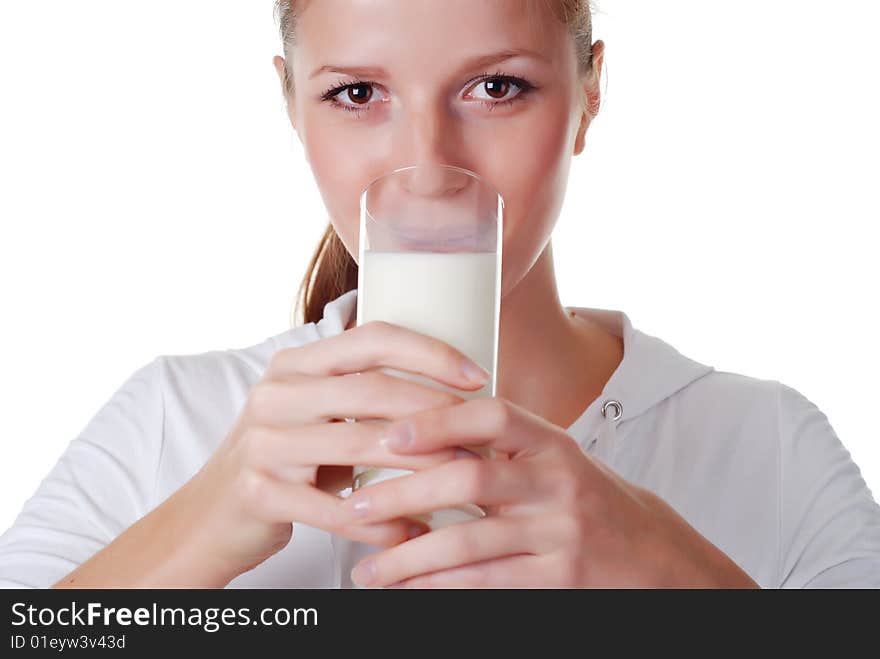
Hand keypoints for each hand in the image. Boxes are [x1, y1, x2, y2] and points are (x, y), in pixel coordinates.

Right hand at [174, 320, 491, 584]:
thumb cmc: (282, 461)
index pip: (372, 337)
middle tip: (481, 434)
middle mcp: (277, 393)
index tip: (477, 376)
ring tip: (462, 478)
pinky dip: (383, 522)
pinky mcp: (260, 492)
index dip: (430, 352)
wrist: (208, 517)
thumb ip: (364, 395)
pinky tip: (414, 530)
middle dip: (437, 410)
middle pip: (374, 388)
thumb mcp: (315, 414)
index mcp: (296, 364)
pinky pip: (338, 508)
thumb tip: (451, 391)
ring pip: (361, 444)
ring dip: (422, 465)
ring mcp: (264, 442)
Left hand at [338, 396, 760, 587]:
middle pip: (470, 479)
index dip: (438, 421)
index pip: (492, 416)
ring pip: (469, 541)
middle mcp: (558, 480)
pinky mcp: (560, 578)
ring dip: (409, 557)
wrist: (652, 552)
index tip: (390, 435)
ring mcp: (561, 531)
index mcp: (552, 441)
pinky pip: (487, 582)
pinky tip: (410, 588)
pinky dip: (440, 586)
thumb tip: (415, 436)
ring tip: (368, 569)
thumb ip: (499, 448)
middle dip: (404, 494)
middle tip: (357, 506)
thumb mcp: (552, 460)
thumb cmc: (587, 498)